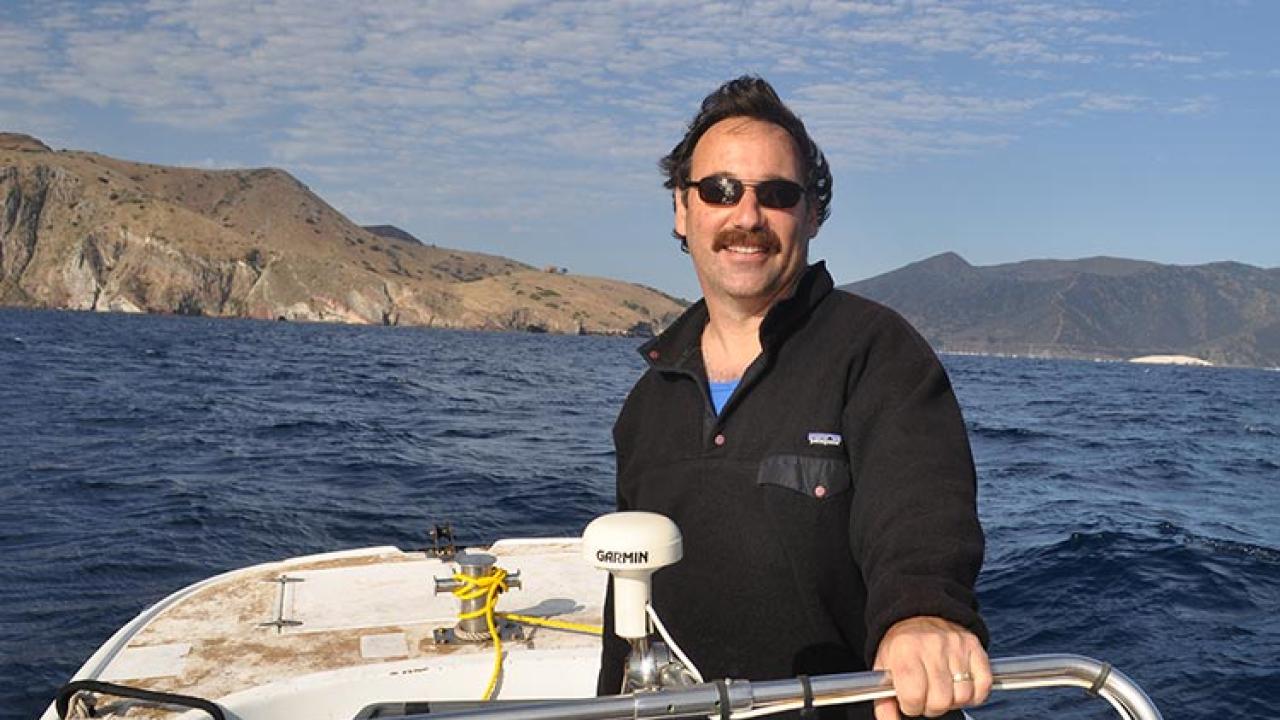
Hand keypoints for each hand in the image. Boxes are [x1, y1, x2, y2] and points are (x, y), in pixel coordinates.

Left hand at [872, 616, 990, 719]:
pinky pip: (983, 685)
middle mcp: (931, 647)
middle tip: (927, 697)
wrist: (917, 615)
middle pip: (940, 700)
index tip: (910, 701)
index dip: (911, 706)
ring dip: (953, 700)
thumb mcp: (883, 668)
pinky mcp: (974, 647)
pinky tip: (960, 687)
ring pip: (963, 695)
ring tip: (942, 690)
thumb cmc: (901, 646)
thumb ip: (883, 700)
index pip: (913, 695)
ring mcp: (956, 646)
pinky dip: (974, 694)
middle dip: (932, 707)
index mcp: (905, 651)